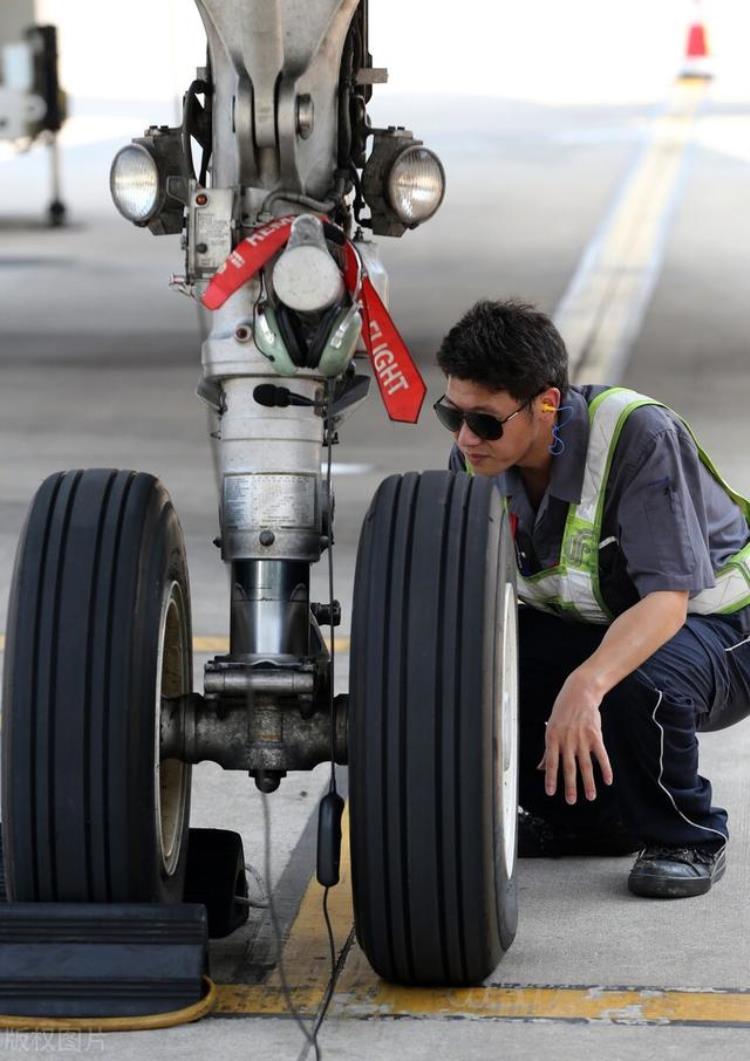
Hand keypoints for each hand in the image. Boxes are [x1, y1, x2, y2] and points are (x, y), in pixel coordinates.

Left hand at [537, 670, 613, 803]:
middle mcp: (567, 739)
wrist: (579, 693)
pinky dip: (605, 768)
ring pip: (585, 764)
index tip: (551, 792)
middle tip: (571, 801)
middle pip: (569, 766)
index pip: (550, 762)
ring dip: (588, 782)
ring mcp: (581, 738)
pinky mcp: (595, 735)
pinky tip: (607, 780)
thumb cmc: (563, 711)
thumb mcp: (550, 728)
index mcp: (552, 737)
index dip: (551, 777)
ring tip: (590, 796)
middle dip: (570, 785)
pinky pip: (601, 755)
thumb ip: (547, 750)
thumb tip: (540, 768)